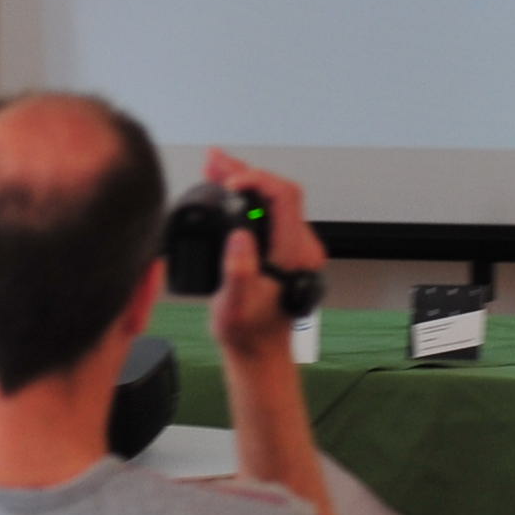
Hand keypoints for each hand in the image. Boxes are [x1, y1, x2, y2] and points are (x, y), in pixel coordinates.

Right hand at [200, 149, 326, 355]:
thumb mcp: (232, 307)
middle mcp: (301, 248)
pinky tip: (227, 193)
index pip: (284, 196)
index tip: (228, 181)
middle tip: (213, 161)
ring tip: (214, 169)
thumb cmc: (248, 333)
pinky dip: (249, 199)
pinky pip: (271, 213)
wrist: (260, 354)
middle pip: (279, 192)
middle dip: (245, 173)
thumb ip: (237, 272)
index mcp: (293, 255)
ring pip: (275, 200)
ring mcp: (296, 248)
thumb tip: (239, 236)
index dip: (256, 179)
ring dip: (245, 183)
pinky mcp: (287, 251)